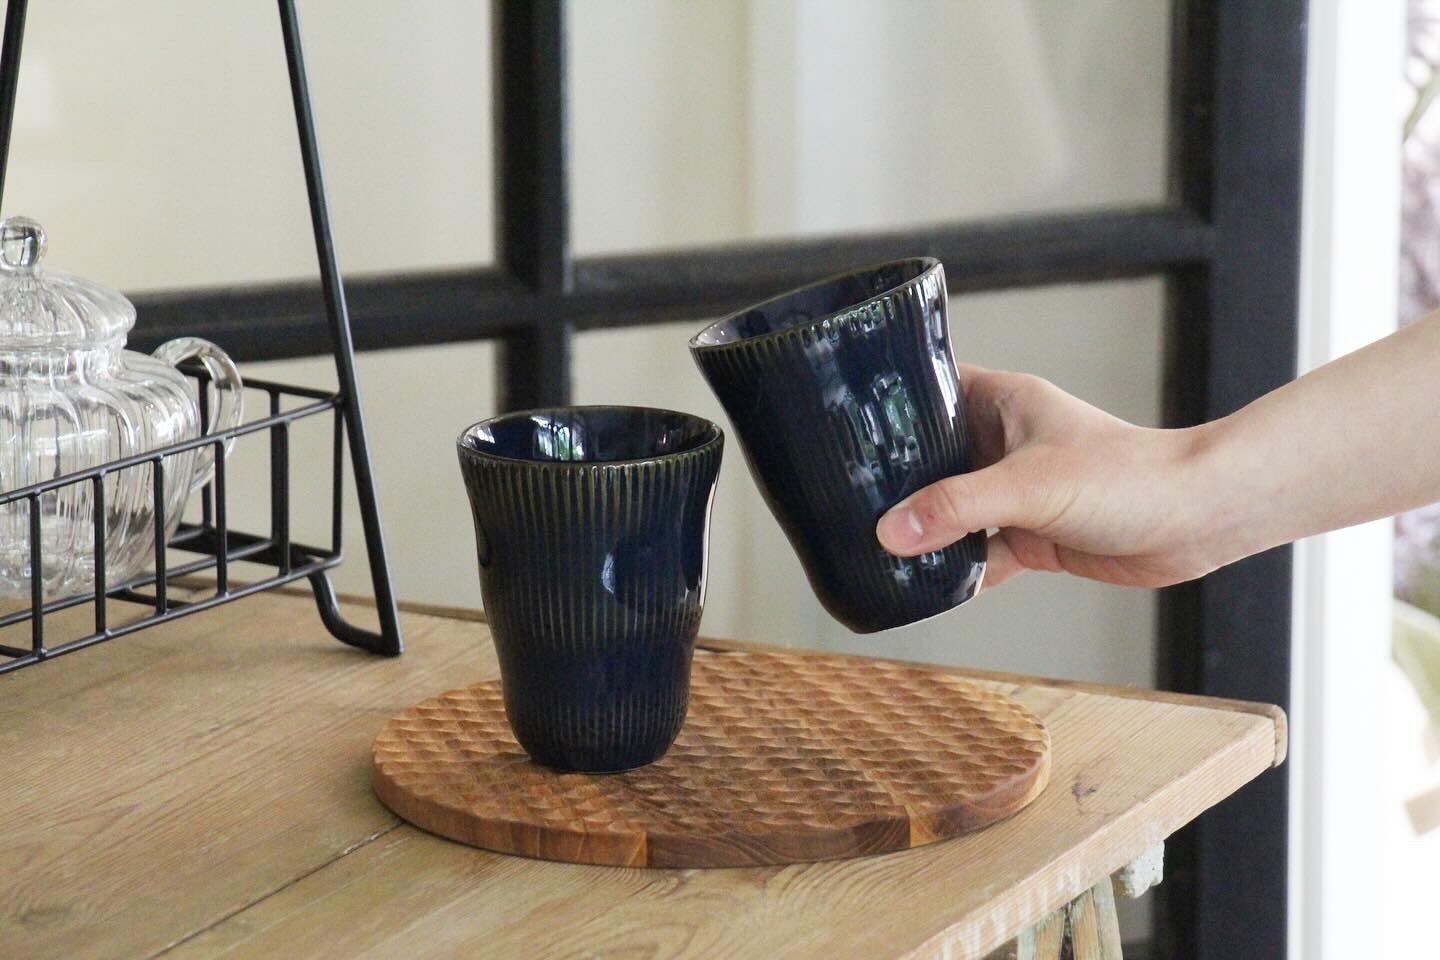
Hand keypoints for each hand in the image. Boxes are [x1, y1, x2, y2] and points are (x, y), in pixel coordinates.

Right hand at [875, 365, 1230, 589]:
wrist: (1195, 521)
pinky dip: (955, 571)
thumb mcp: (1029, 486)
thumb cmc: (1130, 477)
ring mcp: (1016, 491)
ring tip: (874, 545)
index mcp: (1003, 403)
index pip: (932, 390)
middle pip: (932, 459)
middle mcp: (1004, 444)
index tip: (845, 424)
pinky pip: (977, 554)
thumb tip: (891, 532)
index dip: (891, 404)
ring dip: (925, 531)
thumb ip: (957, 508)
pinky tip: (925, 585)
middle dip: (896, 482)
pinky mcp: (1031, 535)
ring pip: (952, 510)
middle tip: (844, 497)